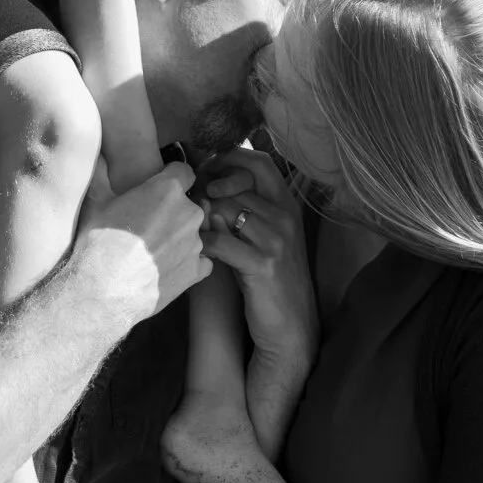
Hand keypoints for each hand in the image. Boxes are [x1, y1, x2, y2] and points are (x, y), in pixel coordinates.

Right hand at [77, 160, 210, 325]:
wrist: (101, 292)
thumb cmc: (97, 243)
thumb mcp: (95, 199)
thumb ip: (102, 171)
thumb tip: (99, 153)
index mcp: (168, 190)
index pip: (184, 172)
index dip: (171, 178)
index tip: (159, 190)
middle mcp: (189, 213)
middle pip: (189, 205)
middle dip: (173, 212)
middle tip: (149, 226)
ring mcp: (196, 244)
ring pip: (193, 233)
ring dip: (178, 239)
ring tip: (152, 252)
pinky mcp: (197, 271)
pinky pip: (200, 260)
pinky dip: (187, 263)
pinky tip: (164, 269)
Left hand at [200, 148, 317, 366]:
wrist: (291, 325)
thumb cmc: (271, 278)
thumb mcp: (265, 238)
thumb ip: (246, 210)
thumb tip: (208, 186)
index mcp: (288, 205)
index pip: (260, 162)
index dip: (230, 158)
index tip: (207, 167)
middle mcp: (285, 217)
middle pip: (235, 185)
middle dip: (207, 191)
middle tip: (192, 203)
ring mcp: (275, 240)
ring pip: (225, 209)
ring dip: (202, 217)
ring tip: (192, 228)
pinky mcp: (262, 264)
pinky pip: (220, 241)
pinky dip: (203, 243)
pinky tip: (197, 250)